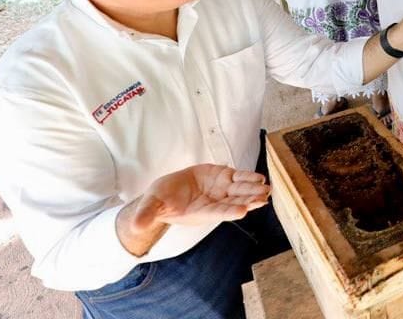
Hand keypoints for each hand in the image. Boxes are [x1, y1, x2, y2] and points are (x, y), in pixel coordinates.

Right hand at [130, 164, 270, 230]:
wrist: (166, 192)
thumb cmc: (159, 202)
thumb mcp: (151, 206)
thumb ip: (147, 214)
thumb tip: (136, 225)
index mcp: (199, 212)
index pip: (217, 212)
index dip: (230, 211)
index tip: (243, 211)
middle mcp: (213, 202)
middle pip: (234, 201)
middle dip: (249, 200)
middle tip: (263, 198)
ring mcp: (219, 190)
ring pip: (239, 190)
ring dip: (253, 189)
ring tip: (266, 188)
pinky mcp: (221, 177)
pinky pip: (237, 178)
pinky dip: (247, 178)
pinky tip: (259, 178)